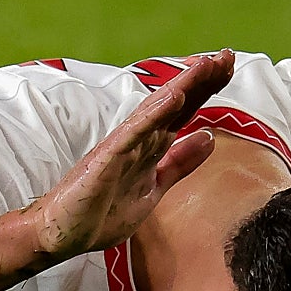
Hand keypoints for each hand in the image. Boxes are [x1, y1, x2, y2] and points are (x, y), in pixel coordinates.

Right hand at [33, 49, 234, 261]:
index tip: (228, 66)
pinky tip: (173, 98)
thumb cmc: (101, 214)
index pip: (183, 111)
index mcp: (149, 147)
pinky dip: (153, 115)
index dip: (206, 89)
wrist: (62, 235)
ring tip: (205, 65)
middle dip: (201, 79)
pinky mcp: (105, 160)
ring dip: (181, 87)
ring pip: (155, 111)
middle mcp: (136, 140)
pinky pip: (132, 134)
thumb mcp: (153, 189)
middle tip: (227, 55)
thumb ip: (179, 164)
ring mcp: (120, 148)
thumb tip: (208, 138)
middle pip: (173, 103)